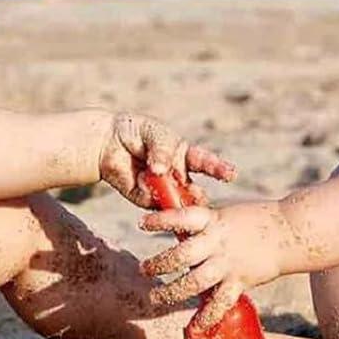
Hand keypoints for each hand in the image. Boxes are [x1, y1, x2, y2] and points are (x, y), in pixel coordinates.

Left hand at [98, 112, 235, 207]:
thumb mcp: (155, 133)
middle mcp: (177, 175)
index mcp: (185, 156)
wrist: (107, 141)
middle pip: (193, 191)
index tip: (231, 174)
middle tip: (200, 199)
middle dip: (198, 197)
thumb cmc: (136, 131)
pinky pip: (154, 204)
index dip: (219, 169)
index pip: (206, 163)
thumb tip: (161, 171)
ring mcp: (163, 189)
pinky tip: (145, 186)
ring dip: (179, 206)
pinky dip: (153, 198)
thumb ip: (162, 150)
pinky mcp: (146, 200)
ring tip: (181, 207)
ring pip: (176, 203)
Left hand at [138, 199, 289, 311]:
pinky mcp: (241, 280)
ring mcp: (228, 263)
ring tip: (156, 297)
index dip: (160, 221)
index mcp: (213, 220)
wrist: (291, 231)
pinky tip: (196, 326)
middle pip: (182, 255)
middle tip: (143, 270)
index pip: (181, 217)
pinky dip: (208, 315)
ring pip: (194, 281)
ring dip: (172, 291)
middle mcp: (217, 242)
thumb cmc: (257, 219)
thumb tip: (181, 231)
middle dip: (159, 264)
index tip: (141, 225)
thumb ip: (206, 224)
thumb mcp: (227, 214)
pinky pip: (221, 302)